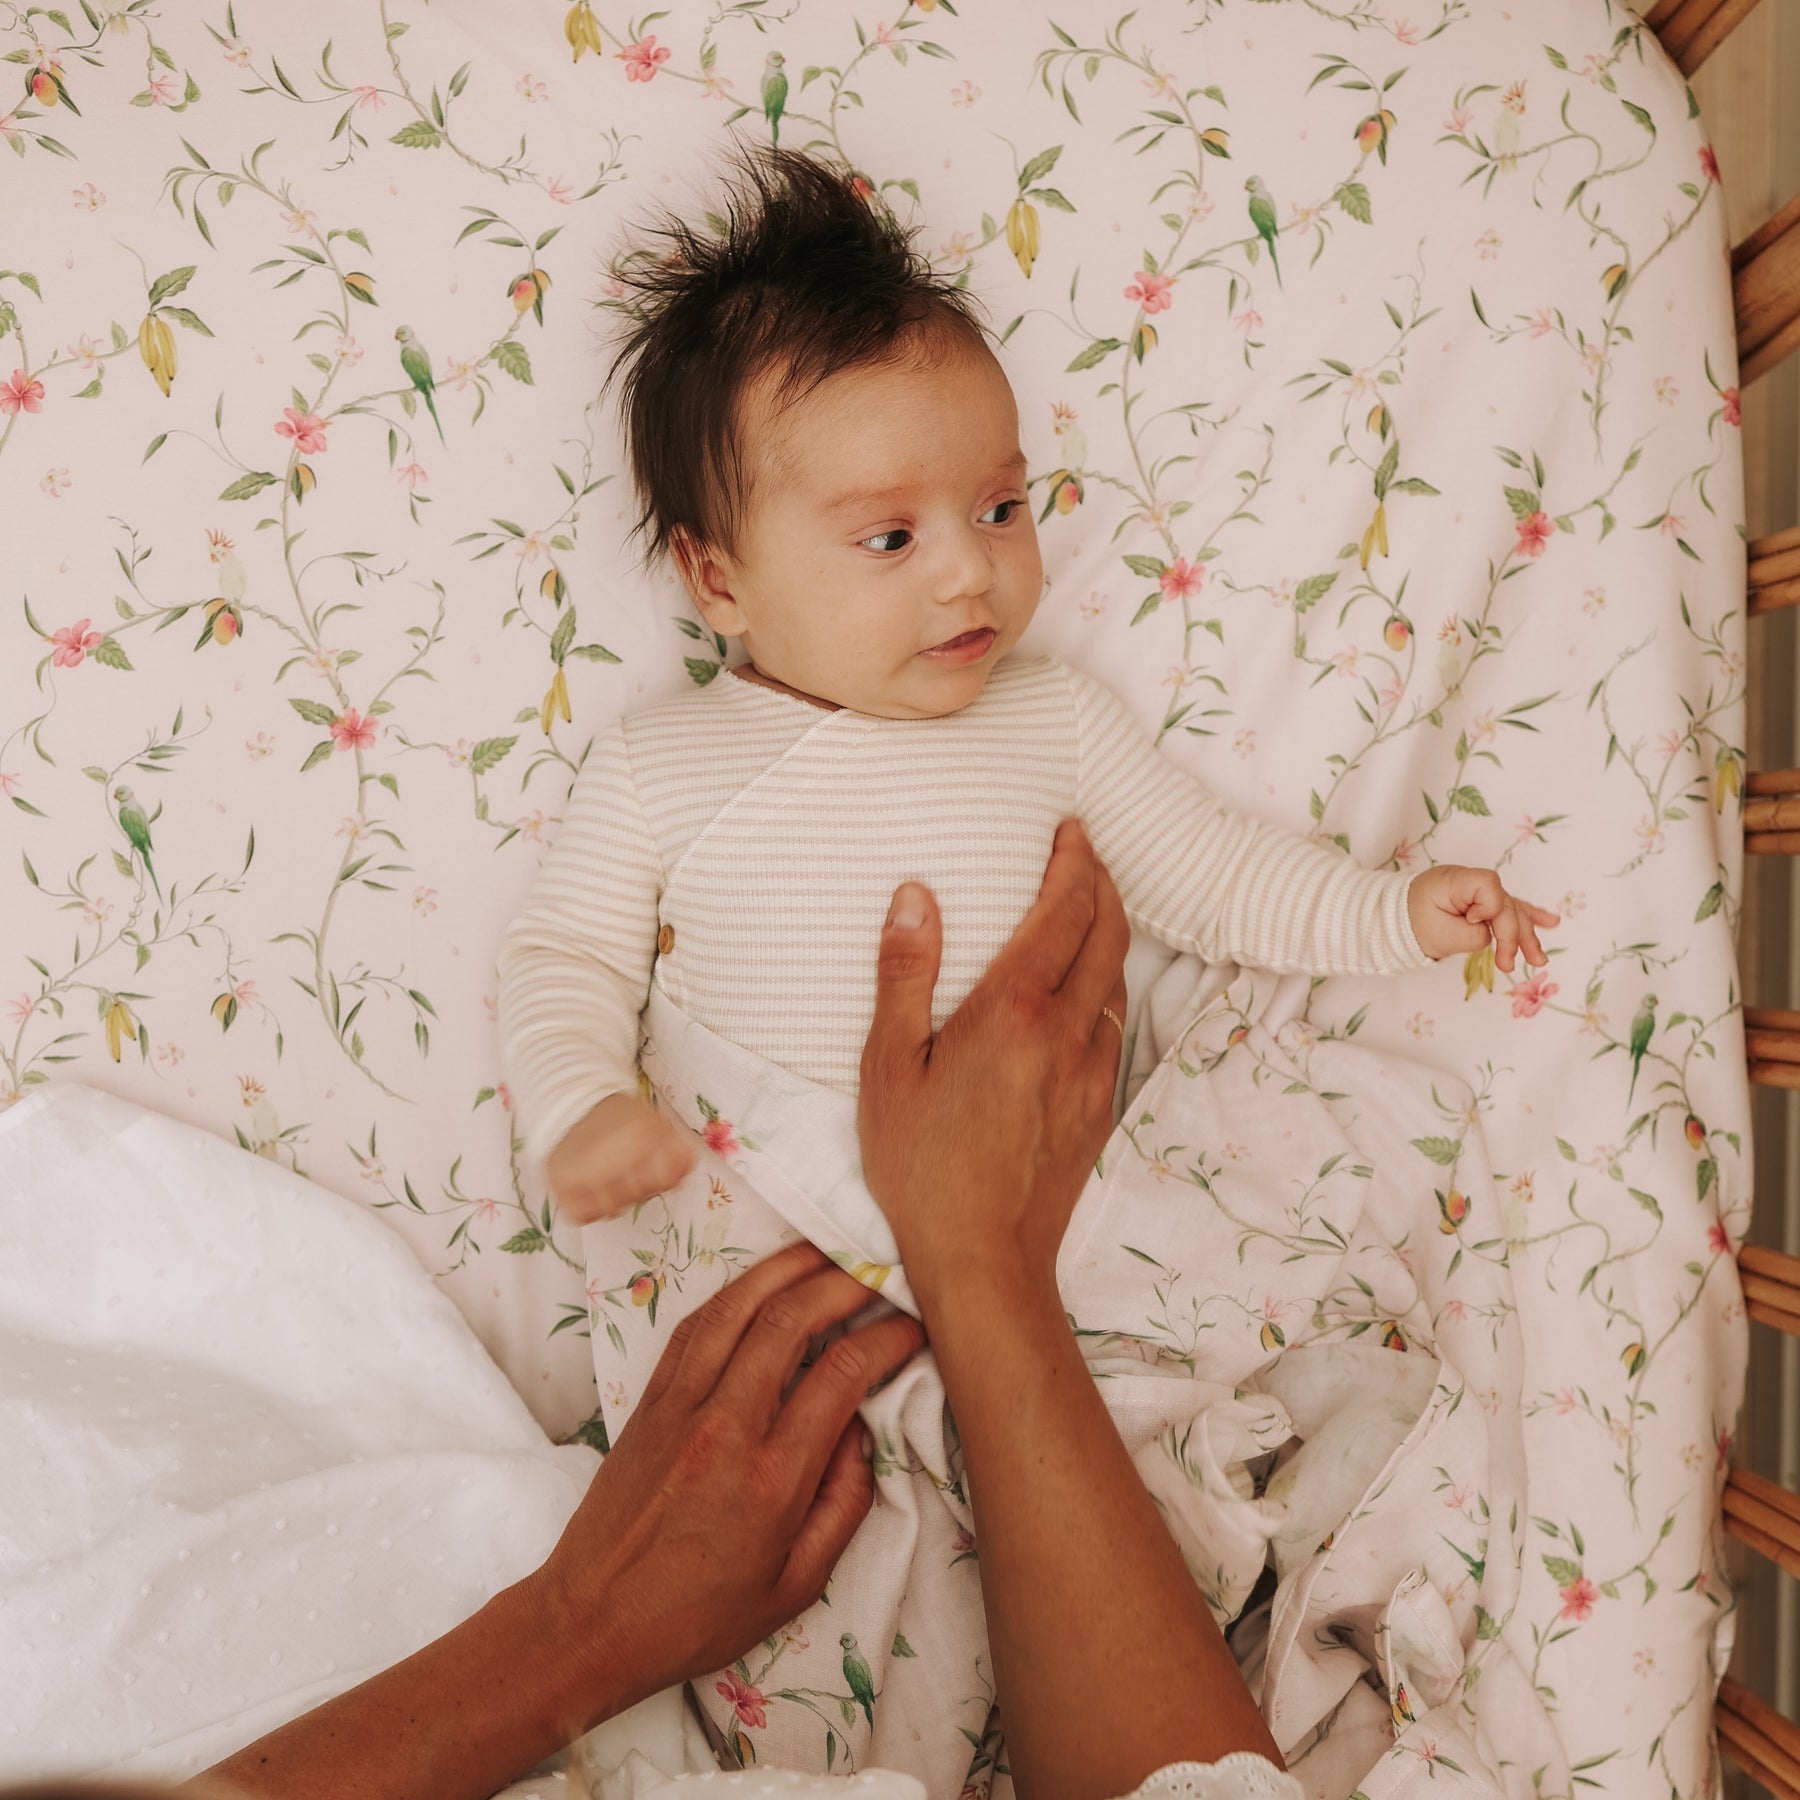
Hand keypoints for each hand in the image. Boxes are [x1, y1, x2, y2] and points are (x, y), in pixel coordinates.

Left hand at [527, 1243, 924, 1714]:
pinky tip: (765, 1280)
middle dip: (844, 1280)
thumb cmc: (699, 1615)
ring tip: (828, 1249)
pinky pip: (696, 1324)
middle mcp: (725, 1428)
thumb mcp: (797, 1586)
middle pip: (791, 1319)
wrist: (591, 1622)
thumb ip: (844, 1505)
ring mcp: (681, 1405)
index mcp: (771, 1479)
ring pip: (738, 1306)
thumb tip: (865, 1432)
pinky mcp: (650, 1399)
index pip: (842, 1376)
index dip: (888, 1338)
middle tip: (880, 1267)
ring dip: (788, 1266)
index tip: (915, 1327)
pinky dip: (737, 1291)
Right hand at [546, 1091, 695, 1224]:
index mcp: (642, 1138)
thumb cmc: (620, 1118)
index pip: (666, 1180)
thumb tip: (689, 1164)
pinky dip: (586, 1209)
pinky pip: (581, 1216)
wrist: (574, 1104)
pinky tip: (589, 1189)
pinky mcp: (559, 1181)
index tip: (651, 1166)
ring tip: (605, 1176)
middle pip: (639, 1197)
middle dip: (636, 1186)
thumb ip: (677, 1148)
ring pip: (610, 1211)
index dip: (662, 1176)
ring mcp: (584, 1171)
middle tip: (624, 1167)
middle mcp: (614, 1156)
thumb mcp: (655, 1123)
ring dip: (611, 1199)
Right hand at [858, 818, 1128, 1311]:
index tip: (1069, 829)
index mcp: (1013, 1012)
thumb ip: (904, 976)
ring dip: (1109, 929)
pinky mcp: (1100, 1106)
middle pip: (1108, 931)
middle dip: (1102, 880)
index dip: (1073, 861)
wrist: (986, 1260)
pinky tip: (1084, 987)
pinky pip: (1115, 1024)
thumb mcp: (887, 1069)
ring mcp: (1092, 1071)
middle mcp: (1065, 1032)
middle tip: (1083, 851)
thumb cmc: (921, 1168)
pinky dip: (1106, 983)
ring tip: (1087, 905)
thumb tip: (915, 896)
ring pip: (1118, 977)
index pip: (1064, 911)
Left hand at [1407, 864, 1558, 971]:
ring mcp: (1477, 892)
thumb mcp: (1438, 934)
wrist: (1394, 919)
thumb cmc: (1411, 923)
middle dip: (1512, 934)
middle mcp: (1470, 882)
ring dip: (1526, 934)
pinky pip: (1508, 908)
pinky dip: (1528, 916)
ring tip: (1538, 959)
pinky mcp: (1481, 903)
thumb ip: (1471, 934)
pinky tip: (1551, 922)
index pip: (1489, 886)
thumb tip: (1491, 935)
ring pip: (1511, 909)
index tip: (1473, 922)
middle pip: (1506, 902)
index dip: (1490, 907)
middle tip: (1509, 965)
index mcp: (1454, 880)